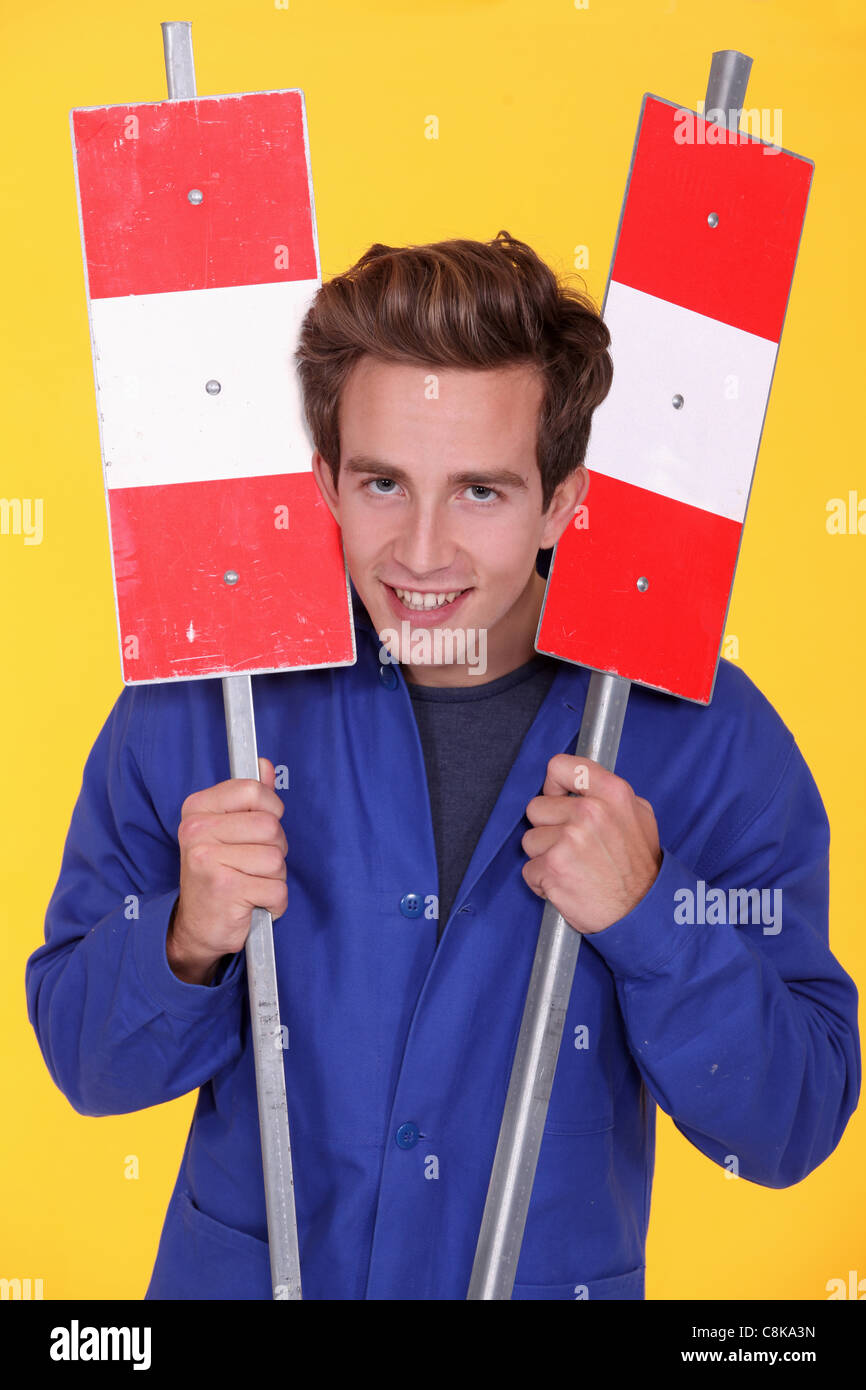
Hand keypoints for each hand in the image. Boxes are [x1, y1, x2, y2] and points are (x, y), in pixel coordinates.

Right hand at [167, 757, 287, 984]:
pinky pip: (277, 890)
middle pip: (271, 826)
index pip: (253, 790)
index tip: (259, 828)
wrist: (195, 926)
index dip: (270, 809)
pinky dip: (275, 903)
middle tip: (252, 865)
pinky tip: (253, 904)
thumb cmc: (218, 873)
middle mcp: (197, 831)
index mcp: (197, 809)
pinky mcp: (225, 889)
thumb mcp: (228, 830)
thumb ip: (249, 798)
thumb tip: (266, 766)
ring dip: (274, 878)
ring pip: (277, 859)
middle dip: (275, 850)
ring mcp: (208, 859)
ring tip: (250, 884)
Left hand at [521, 754, 661, 934]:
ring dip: (544, 856)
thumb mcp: (640, 818)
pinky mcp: (552, 866)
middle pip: (537, 807)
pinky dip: (542, 881)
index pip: (561, 766)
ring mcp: (568, 838)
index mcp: (612, 793)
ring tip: (572, 868)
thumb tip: (579, 785)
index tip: (556, 798)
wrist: (642, 914)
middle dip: (548, 828)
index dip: (552, 784)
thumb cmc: (639, 870)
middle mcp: (589, 811)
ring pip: (530, 839)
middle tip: (572, 847)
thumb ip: (610, 796)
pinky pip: (529, 869)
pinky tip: (566, 885)